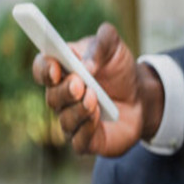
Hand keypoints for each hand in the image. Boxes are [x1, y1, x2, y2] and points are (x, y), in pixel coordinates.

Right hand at [31, 23, 163, 156]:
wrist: (141, 96)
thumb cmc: (120, 69)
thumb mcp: (116, 47)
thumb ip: (102, 42)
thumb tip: (87, 64)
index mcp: (63, 69)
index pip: (41, 69)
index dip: (44, 69)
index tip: (55, 68)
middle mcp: (61, 97)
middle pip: (52, 96)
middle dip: (65, 90)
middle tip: (80, 83)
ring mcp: (72, 119)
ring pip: (65, 119)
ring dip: (79, 109)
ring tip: (94, 98)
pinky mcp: (86, 140)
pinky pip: (79, 141)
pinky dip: (87, 129)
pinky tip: (97, 117)